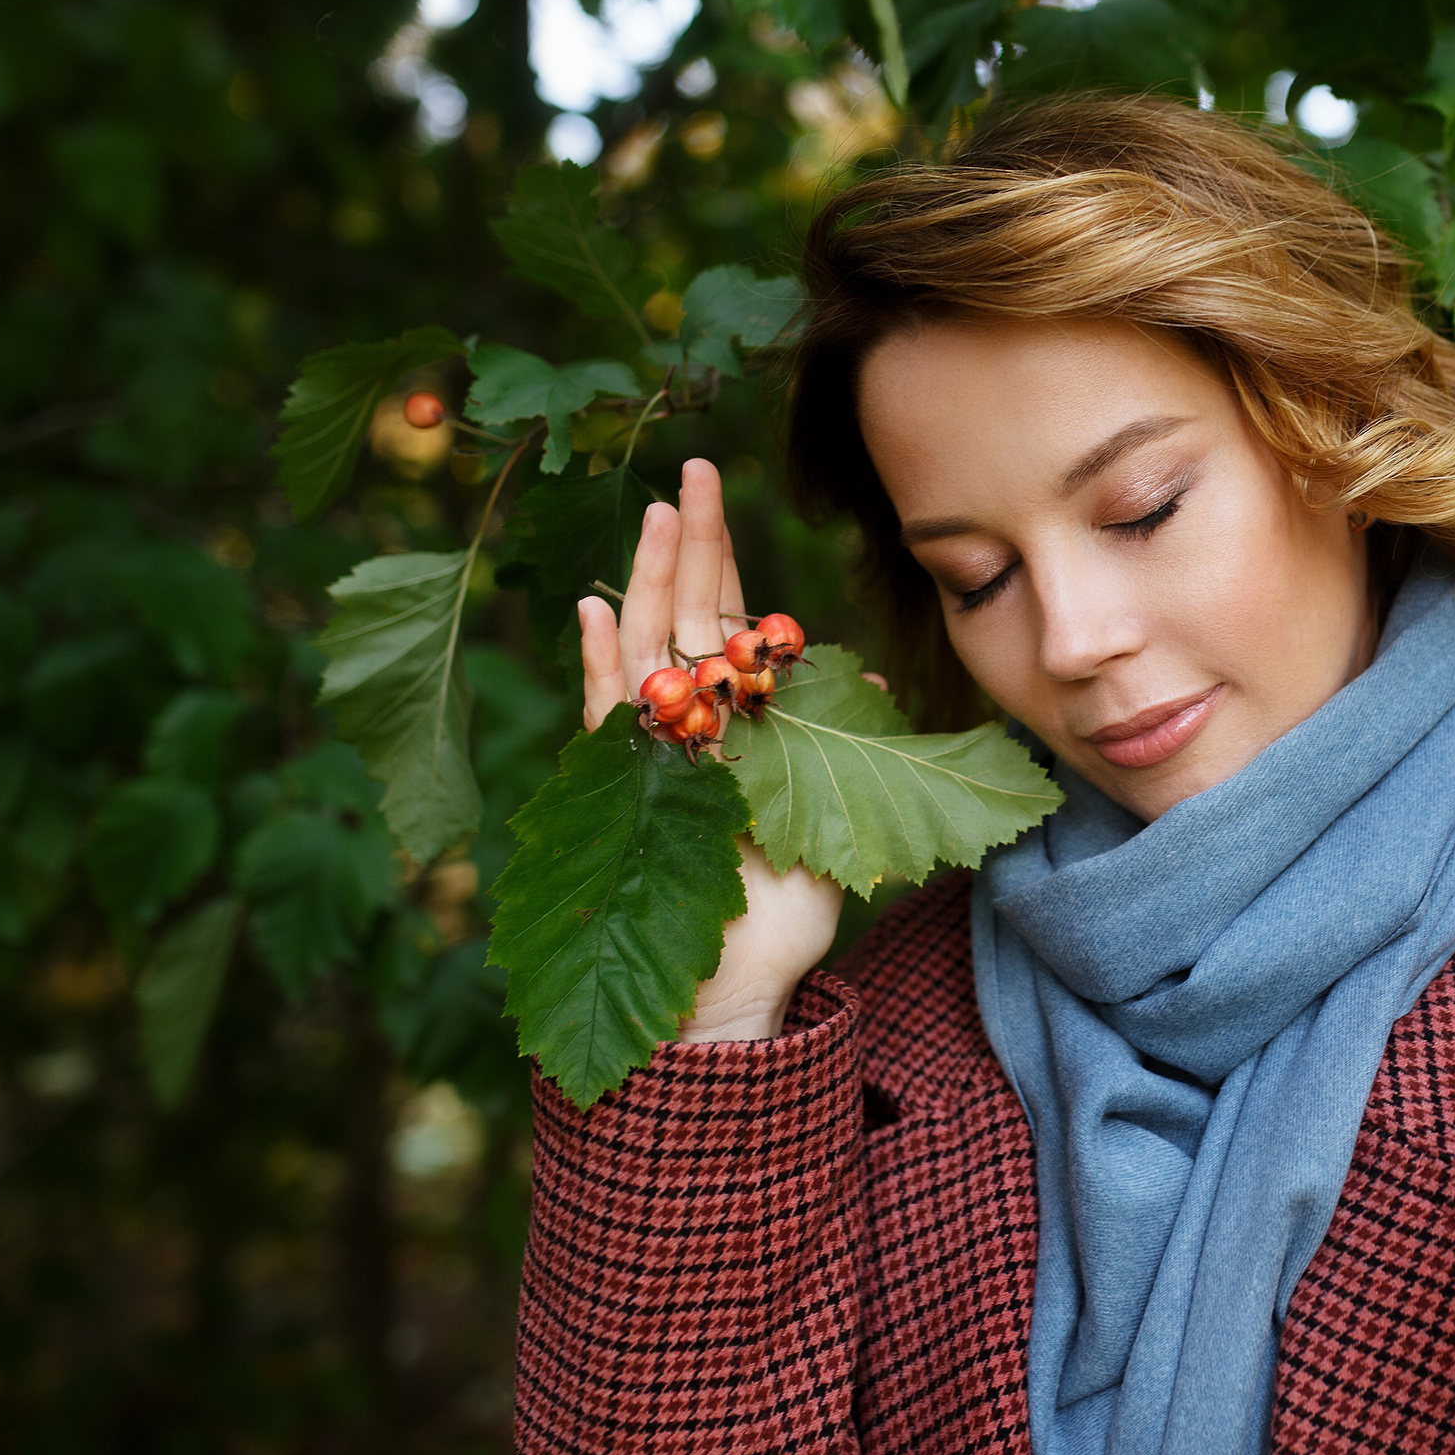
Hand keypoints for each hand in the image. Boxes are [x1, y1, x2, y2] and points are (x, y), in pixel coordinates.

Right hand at [577, 457, 843, 1041]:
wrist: (744, 985)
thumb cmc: (791, 906)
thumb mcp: (840, 811)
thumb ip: (844, 736)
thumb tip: (862, 665)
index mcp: (739, 725)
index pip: (727, 626)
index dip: (726, 561)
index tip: (719, 490)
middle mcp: (692, 729)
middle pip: (686, 617)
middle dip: (692, 543)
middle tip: (692, 469)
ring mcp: (655, 754)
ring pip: (648, 649)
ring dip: (654, 580)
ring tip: (660, 515)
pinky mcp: (631, 790)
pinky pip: (606, 716)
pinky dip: (600, 664)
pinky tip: (592, 609)